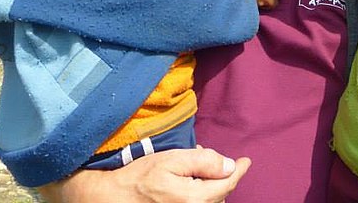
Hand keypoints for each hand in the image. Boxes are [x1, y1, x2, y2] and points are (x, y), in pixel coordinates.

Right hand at [37, 148, 250, 202]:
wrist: (111, 199)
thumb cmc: (139, 177)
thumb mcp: (171, 160)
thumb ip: (203, 161)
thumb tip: (228, 165)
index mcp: (194, 199)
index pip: (227, 184)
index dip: (239, 171)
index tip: (246, 161)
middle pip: (220, 195)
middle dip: (221, 177)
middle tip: (211, 160)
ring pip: (210, 202)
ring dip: (211, 187)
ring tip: (197, 171)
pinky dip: (201, 195)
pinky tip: (190, 184)